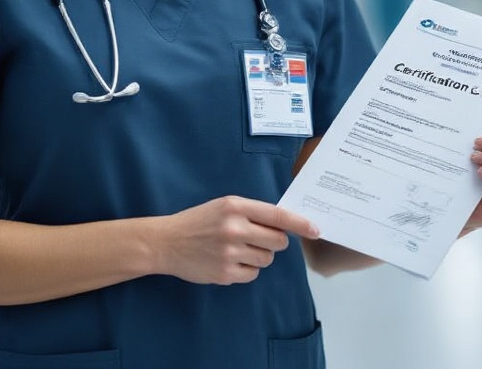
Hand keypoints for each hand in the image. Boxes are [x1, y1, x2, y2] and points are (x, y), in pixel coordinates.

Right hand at [155, 196, 318, 284]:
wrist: (166, 242)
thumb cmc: (199, 222)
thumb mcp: (224, 206)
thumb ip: (252, 213)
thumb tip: (285, 224)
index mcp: (235, 207)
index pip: (277, 216)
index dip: (300, 224)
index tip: (315, 229)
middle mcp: (234, 228)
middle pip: (278, 241)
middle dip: (275, 242)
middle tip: (259, 240)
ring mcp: (229, 252)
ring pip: (267, 259)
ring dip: (259, 256)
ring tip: (239, 250)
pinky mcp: (224, 273)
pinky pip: (253, 274)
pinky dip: (247, 270)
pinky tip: (230, 262)